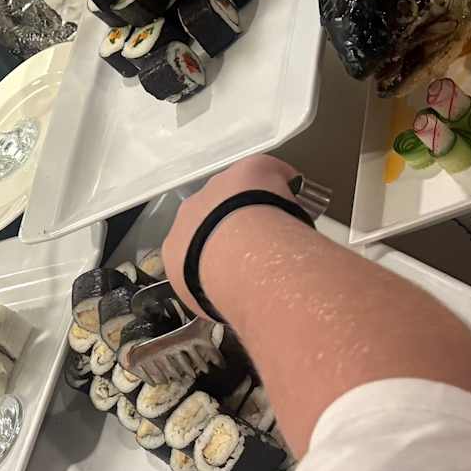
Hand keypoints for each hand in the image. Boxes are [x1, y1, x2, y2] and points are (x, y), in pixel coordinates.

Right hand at [162, 155, 300, 319]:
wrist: (236, 257)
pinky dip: (280, 179)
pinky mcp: (249, 169)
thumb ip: (207, 292)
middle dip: (228, 224)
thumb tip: (220, 297)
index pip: (192, 245)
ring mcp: (218, 186)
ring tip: (278, 223)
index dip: (212, 252)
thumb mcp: (202, 301)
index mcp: (175, 244)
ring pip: (237, 192)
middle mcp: (191, 211)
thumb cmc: (217, 287)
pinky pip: (266, 171)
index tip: (231, 263)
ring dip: (252, 202)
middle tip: (255, 245)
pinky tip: (295, 193)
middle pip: (211, 213)